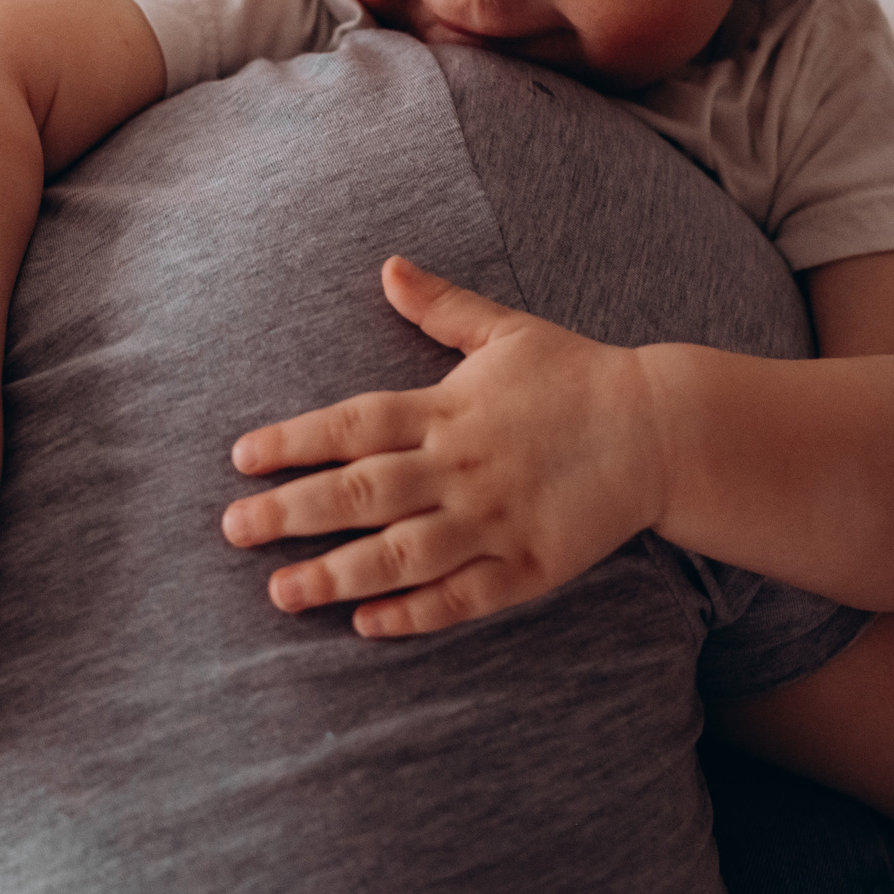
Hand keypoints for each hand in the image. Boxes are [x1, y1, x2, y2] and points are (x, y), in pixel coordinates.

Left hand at [221, 256, 666, 635]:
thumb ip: (441, 307)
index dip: (293, 441)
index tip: (240, 458)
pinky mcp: (528, 565)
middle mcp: (461, 466)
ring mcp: (494, 520)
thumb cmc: (578, 375)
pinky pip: (460, 596)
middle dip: (291, 513)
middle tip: (232, 530)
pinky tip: (366, 625)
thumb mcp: (507, 330)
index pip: (353, 426)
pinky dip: (412, 613)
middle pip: (361, 493)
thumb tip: (387, 267)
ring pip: (400, 554)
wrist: (661, 429)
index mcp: (449, 408)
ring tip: (281, 593)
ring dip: (336, 575)